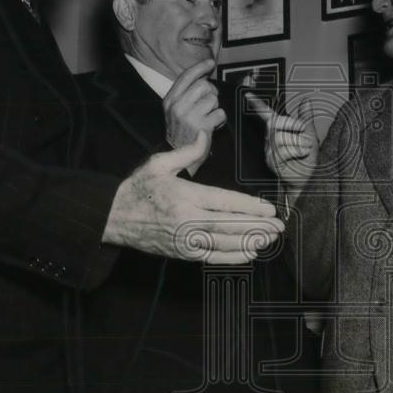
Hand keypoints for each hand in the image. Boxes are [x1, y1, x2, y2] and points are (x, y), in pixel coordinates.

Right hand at [102, 130, 283, 263]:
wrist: (113, 218)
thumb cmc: (137, 188)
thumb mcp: (158, 163)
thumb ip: (185, 152)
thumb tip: (204, 135)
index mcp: (185, 196)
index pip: (224, 202)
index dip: (250, 207)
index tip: (269, 209)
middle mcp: (187, 220)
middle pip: (229, 225)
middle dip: (257, 227)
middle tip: (279, 227)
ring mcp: (185, 239)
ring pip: (224, 243)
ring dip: (250, 242)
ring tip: (270, 239)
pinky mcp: (182, 253)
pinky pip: (212, 257)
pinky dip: (232, 257)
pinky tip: (249, 253)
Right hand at [162, 58, 225, 162]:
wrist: (177, 155)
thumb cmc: (181, 132)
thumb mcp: (175, 110)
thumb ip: (186, 94)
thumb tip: (204, 77)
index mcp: (170, 100)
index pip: (186, 76)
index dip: (200, 67)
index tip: (210, 62)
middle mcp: (178, 106)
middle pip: (203, 85)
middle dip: (211, 93)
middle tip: (209, 104)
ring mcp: (189, 116)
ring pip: (213, 99)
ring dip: (215, 107)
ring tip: (208, 116)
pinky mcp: (202, 126)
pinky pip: (220, 113)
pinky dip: (220, 119)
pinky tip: (213, 125)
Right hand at [244, 90, 318, 200]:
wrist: (309, 176)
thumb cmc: (307, 156)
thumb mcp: (309, 133)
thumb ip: (306, 117)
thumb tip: (306, 101)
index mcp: (278, 130)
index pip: (267, 115)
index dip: (258, 105)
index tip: (248, 94)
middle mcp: (271, 140)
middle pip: (274, 123)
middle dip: (292, 124)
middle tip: (304, 131)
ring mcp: (270, 151)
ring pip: (280, 137)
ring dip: (298, 141)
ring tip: (305, 148)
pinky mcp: (272, 162)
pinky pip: (283, 150)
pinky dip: (297, 150)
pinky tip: (301, 155)